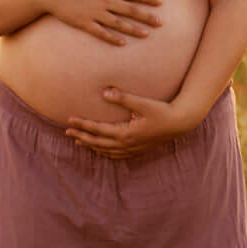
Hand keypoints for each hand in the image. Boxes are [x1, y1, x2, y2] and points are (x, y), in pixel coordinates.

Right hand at [41, 0, 161, 45]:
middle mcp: (103, 0)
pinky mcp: (84, 23)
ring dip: (134, 29)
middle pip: (130, 9)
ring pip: (118, 23)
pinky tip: (122, 43)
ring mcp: (94, 12)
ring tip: (147, 35)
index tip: (160, 3)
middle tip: (161, 22)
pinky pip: (101, 32)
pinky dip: (112, 38)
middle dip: (147, 16)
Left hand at [65, 87, 193, 159]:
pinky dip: (105, 152)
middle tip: (67, 132)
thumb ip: (123, 98)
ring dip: (90, 145)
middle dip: (81, 136)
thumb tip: (104, 92)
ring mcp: (132, 149)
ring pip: (105, 150)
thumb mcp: (142, 103)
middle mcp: (125, 144)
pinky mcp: (138, 150)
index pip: (97, 129)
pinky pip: (116, 155)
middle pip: (97, 142)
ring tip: (79, 140)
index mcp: (124, 133)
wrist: (180, 123)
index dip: (82, 124)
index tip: (69, 120)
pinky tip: (101, 150)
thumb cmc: (162, 111)